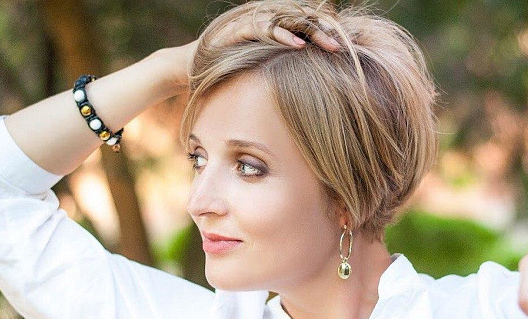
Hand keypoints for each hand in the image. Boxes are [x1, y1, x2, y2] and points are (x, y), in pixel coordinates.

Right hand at [156, 13, 340, 91]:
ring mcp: (248, 21)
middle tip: (340, 46)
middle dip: (322, 30)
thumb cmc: (222, 73)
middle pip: (300, 17)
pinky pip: (262, 28)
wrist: (185, 67)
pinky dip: (281, 35)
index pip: (303, 23)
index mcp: (270, 28)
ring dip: (309, 31)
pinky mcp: (236, 29)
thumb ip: (275, 73)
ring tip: (327, 44)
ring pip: (286, 19)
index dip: (322, 32)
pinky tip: (297, 45)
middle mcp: (261, 19)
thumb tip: (302, 92)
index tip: (342, 48)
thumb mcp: (254, 73)